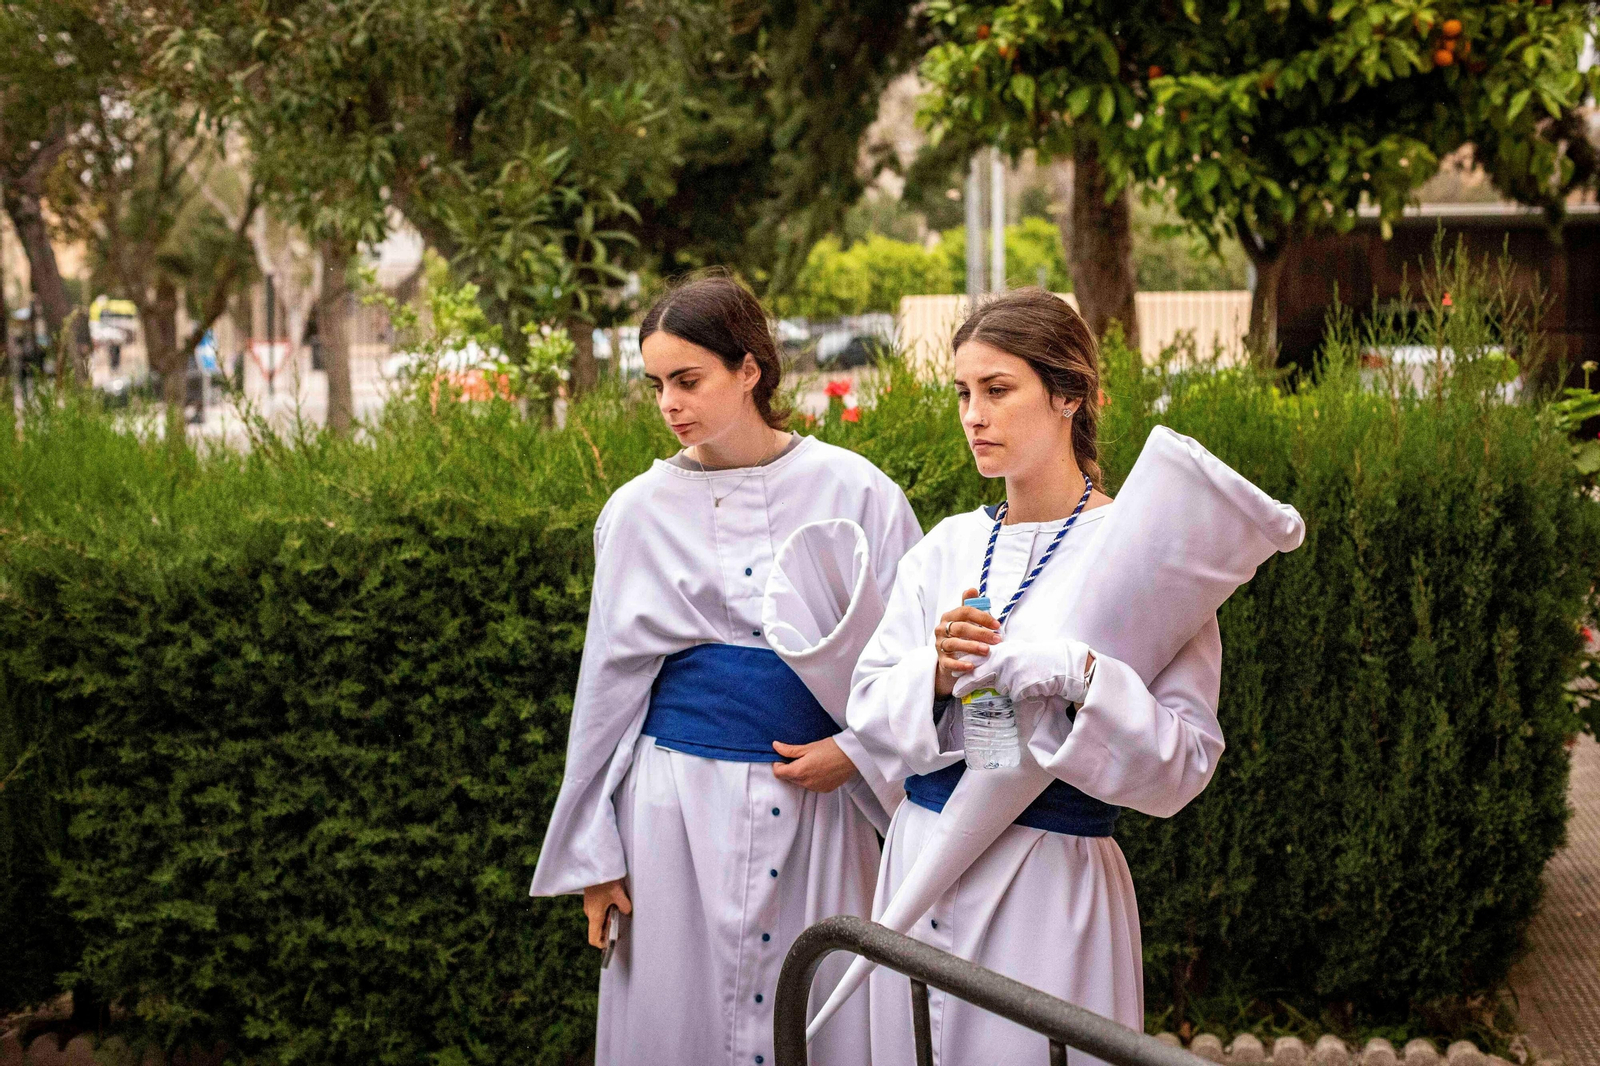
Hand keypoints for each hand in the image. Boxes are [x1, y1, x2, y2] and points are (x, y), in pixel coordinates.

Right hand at [582, 879, 631, 950]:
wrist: (594, 865)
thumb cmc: (605, 880)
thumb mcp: (619, 894)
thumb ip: (625, 907)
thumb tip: (627, 913)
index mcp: (595, 915)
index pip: (594, 939)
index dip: (603, 944)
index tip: (613, 940)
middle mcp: (589, 913)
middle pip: (597, 929)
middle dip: (609, 928)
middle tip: (620, 920)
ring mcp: (589, 906)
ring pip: (598, 919)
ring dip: (608, 918)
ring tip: (618, 907)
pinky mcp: (590, 900)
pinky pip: (598, 911)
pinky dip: (606, 911)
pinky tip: (613, 901)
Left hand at [771, 737, 856, 791]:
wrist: (852, 755)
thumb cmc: (831, 748)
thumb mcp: (808, 746)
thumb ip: (789, 750)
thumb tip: (775, 746)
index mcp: (799, 771)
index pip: (778, 773)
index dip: (778, 763)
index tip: (784, 756)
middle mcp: (806, 783)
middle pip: (788, 778)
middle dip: (789, 768)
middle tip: (798, 756)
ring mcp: (815, 788)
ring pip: (799, 782)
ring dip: (800, 774)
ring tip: (811, 761)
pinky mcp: (824, 789)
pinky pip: (811, 785)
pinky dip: (811, 778)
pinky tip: (819, 768)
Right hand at [933, 587, 1000, 696]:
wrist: (949, 659)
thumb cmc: (961, 636)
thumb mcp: (965, 620)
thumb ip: (969, 605)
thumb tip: (972, 589)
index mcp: (949, 616)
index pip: (965, 612)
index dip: (982, 617)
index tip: (997, 625)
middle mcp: (942, 629)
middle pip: (961, 628)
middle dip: (981, 633)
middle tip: (997, 639)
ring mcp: (940, 645)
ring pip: (954, 644)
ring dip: (971, 646)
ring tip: (987, 651)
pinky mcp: (941, 661)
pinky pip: (949, 662)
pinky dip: (960, 665)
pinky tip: (972, 666)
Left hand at [951, 638, 1095, 703]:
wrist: (1060, 664)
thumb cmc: (1038, 658)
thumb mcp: (1016, 652)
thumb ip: (1000, 658)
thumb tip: (983, 666)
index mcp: (1002, 651)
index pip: (978, 661)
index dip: (965, 670)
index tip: (953, 677)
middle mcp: (1003, 661)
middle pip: (980, 676)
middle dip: (967, 684)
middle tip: (956, 693)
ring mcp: (1011, 674)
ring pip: (1001, 687)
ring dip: (1009, 686)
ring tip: (1023, 677)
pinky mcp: (1019, 686)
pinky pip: (1014, 694)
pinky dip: (1020, 691)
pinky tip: (1030, 683)